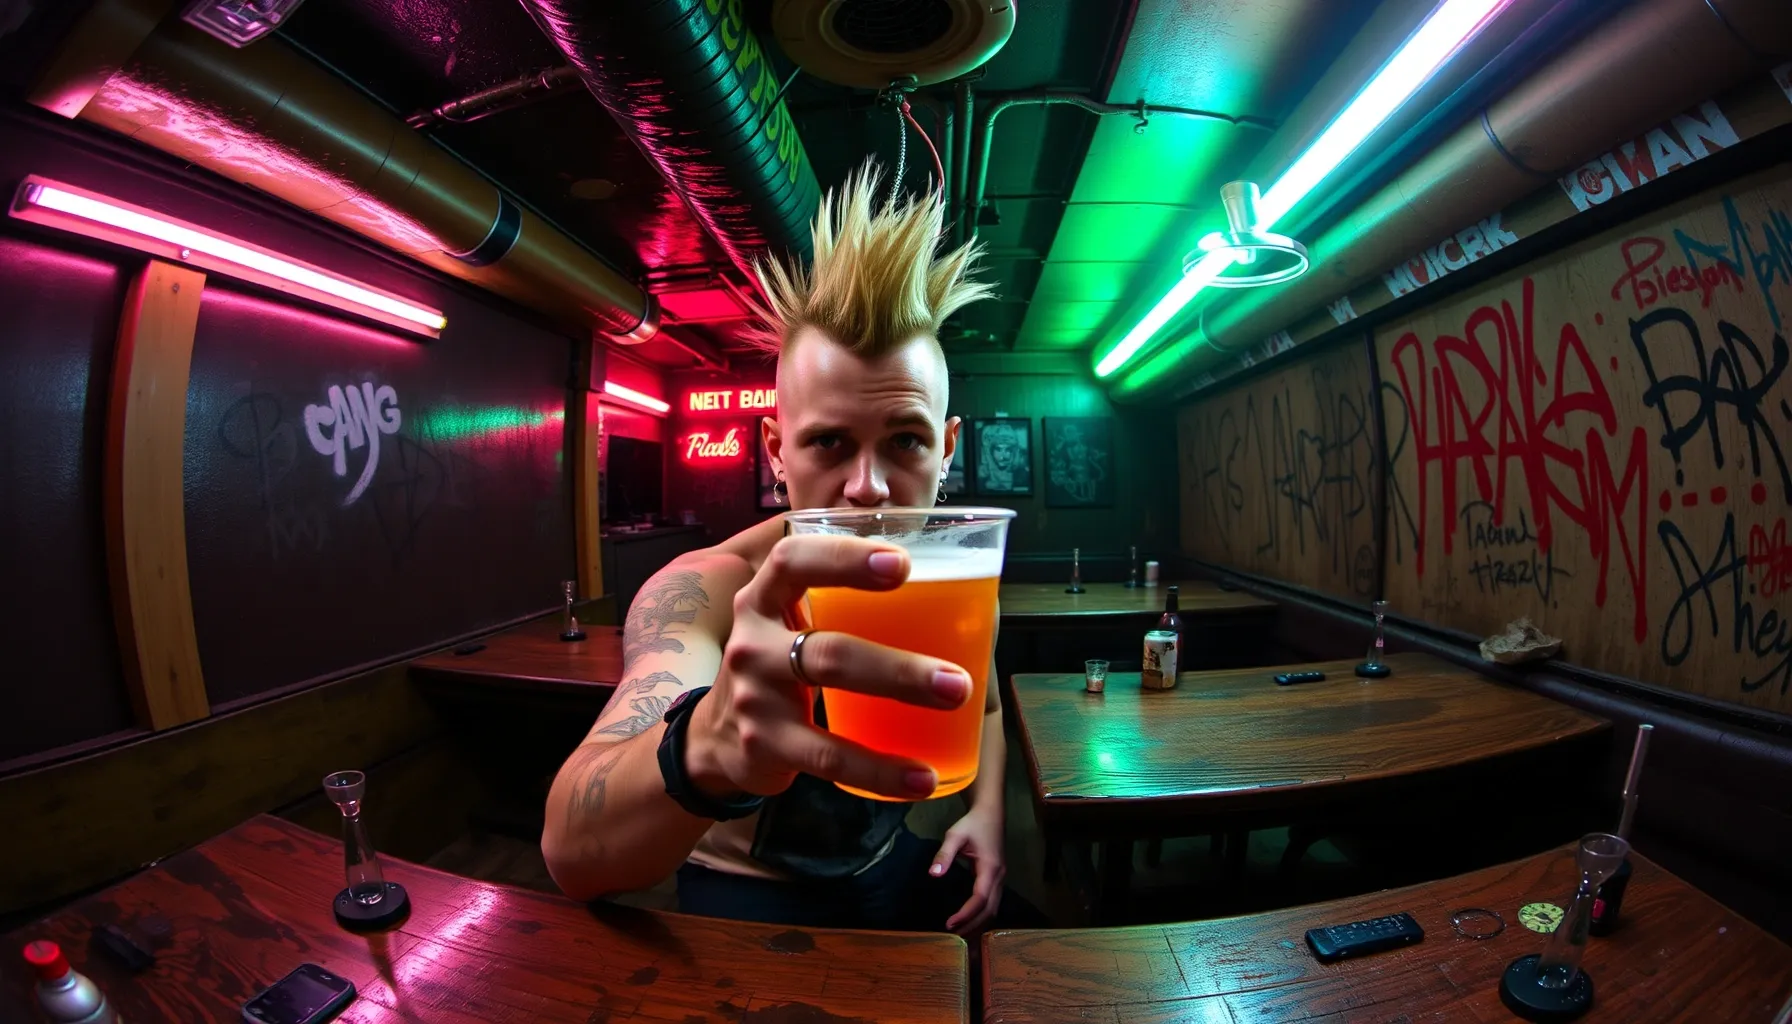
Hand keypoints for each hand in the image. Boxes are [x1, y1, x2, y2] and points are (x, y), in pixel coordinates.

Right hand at [686, 535, 974, 801]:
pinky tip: (920, 778)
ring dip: (897, 698)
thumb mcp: (794, 623)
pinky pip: (828, 758)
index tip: (901, 564)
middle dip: (898, 664)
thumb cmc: (781, 664)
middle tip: (958, 679)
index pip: (793, 560)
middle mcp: (754, 640)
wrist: (716, 735)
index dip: (844, 557)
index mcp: (766, 596)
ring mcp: (755, 694)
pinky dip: (880, 771)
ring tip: (954, 707)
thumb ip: (851, 606)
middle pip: (827, 646)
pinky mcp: (764, 743)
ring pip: (829, 693)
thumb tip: (964, 607)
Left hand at [934, 808, 1004, 933]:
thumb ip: (944, 855)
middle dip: (972, 926)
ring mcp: (1001, 880)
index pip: (980, 898)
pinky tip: (970, 925)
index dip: (966, 914)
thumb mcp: (955, 835)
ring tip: (960, 937)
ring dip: (978, 925)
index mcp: (990, 868)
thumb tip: (933, 875)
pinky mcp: (997, 880)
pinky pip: (992, 904)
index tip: (950, 925)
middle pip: (989, 910)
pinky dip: (982, 917)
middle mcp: (999, 878)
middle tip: (953, 939)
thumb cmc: (972, 824)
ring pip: (993, 909)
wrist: (990, 814)